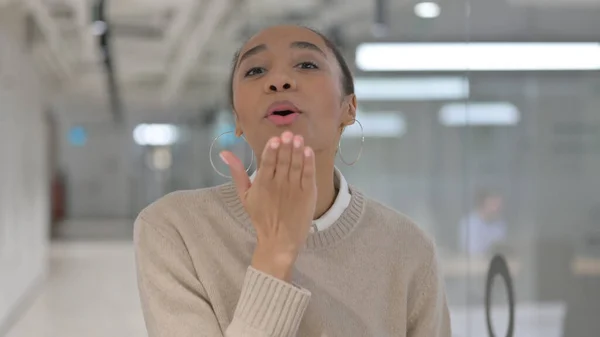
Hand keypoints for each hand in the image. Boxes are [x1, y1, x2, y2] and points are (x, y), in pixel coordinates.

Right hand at [220, 131, 316, 281]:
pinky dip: (309, 163)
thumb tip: (224, 152)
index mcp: (262, 184)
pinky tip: (308, 151)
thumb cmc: (261, 216)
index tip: (275, 139)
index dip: (272, 149)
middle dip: (286, 146)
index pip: (267, 162)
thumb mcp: (245, 195)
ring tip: (299, 138)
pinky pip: (308, 175)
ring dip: (298, 151)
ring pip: (296, 166)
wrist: (280, 240)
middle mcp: (278, 185)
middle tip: (289, 133)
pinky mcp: (308, 194)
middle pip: (283, 161)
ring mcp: (294, 189)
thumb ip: (237, 172)